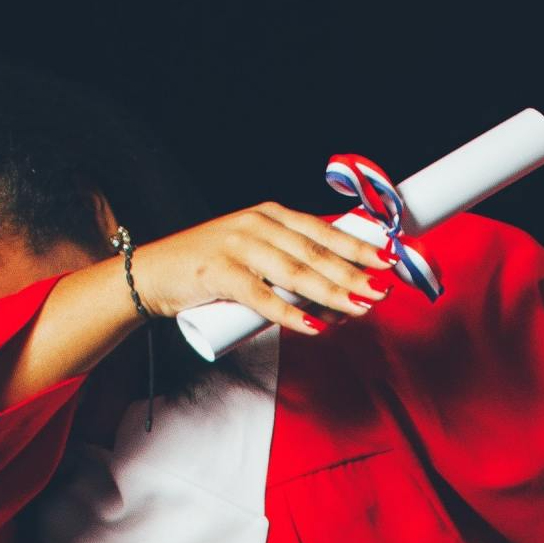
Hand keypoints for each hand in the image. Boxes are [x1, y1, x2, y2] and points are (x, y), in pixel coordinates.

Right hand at [132, 202, 398, 333]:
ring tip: (361, 308)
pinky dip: (289, 314)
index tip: (390, 259)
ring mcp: (237, 247)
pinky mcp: (218, 273)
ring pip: (294, 273)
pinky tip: (314, 327)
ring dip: (331, 293)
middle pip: (315, 253)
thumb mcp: (256, 254)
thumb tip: (341, 295)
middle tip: (383, 290)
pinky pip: (261, 297)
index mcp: (271, 216)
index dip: (359, 245)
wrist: (152, 274)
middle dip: (353, 273)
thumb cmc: (212, 268)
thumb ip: (292, 266)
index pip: (323, 230)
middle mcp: (257, 224)